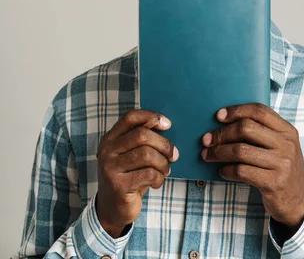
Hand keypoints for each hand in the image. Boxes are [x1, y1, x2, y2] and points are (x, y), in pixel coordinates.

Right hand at [96, 110, 178, 237]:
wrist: (112, 209)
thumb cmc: (129, 177)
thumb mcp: (131, 155)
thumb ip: (142, 139)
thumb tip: (164, 123)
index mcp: (110, 139)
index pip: (130, 117)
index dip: (151, 116)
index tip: (168, 124)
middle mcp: (107, 151)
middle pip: (142, 135)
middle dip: (164, 144)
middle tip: (174, 155)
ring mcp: (110, 168)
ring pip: (147, 154)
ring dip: (163, 163)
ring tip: (165, 170)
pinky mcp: (118, 186)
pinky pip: (149, 174)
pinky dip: (159, 178)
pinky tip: (156, 182)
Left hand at [201, 103, 303, 230]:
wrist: (298, 201)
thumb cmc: (281, 168)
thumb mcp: (280, 146)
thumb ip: (262, 132)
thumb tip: (225, 123)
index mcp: (287, 130)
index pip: (259, 111)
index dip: (236, 110)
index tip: (219, 115)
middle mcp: (286, 144)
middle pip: (246, 128)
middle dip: (222, 133)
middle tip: (207, 139)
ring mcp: (282, 164)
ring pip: (241, 150)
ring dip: (219, 152)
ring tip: (208, 155)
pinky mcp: (274, 182)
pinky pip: (242, 171)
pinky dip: (227, 170)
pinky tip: (223, 171)